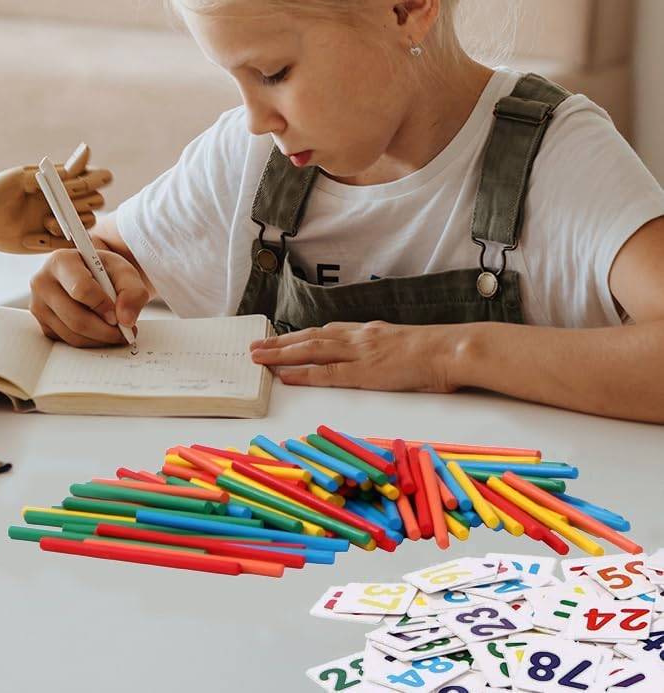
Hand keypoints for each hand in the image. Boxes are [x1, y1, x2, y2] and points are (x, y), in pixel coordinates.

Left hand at [0, 143, 112, 253]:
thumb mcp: (21, 178)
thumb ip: (53, 174)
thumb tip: (82, 161)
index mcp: (58, 180)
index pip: (92, 175)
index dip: (97, 177)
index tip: (80, 181)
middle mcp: (62, 199)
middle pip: (96, 200)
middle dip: (83, 201)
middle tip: (61, 202)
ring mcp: (58, 220)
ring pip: (87, 222)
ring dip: (71, 222)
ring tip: (45, 222)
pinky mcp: (50, 242)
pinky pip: (67, 244)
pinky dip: (52, 241)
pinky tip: (27, 238)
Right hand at [29, 246, 150, 347]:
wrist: (88, 275)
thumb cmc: (103, 270)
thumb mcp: (123, 271)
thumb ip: (132, 291)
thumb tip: (126, 319)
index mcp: (61, 261)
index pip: (80, 290)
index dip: (103, 306)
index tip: (118, 315)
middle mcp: (43, 282)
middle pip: (76, 318)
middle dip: (106, 331)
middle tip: (124, 332)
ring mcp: (38, 305)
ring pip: (72, 334)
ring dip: (100, 339)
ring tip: (115, 331)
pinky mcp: (42, 323)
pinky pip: (67, 342)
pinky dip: (89, 342)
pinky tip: (100, 331)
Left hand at [248, 320, 460, 392]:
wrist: (453, 350)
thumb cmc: (438, 352)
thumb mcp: (405, 344)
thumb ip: (387, 348)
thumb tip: (381, 356)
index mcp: (369, 332)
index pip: (327, 332)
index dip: (301, 336)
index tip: (281, 339)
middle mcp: (358, 337)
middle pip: (310, 337)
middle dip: (280, 342)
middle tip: (255, 346)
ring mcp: (360, 352)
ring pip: (311, 350)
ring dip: (281, 353)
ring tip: (258, 357)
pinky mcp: (365, 371)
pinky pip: (327, 373)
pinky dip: (303, 374)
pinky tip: (285, 375)